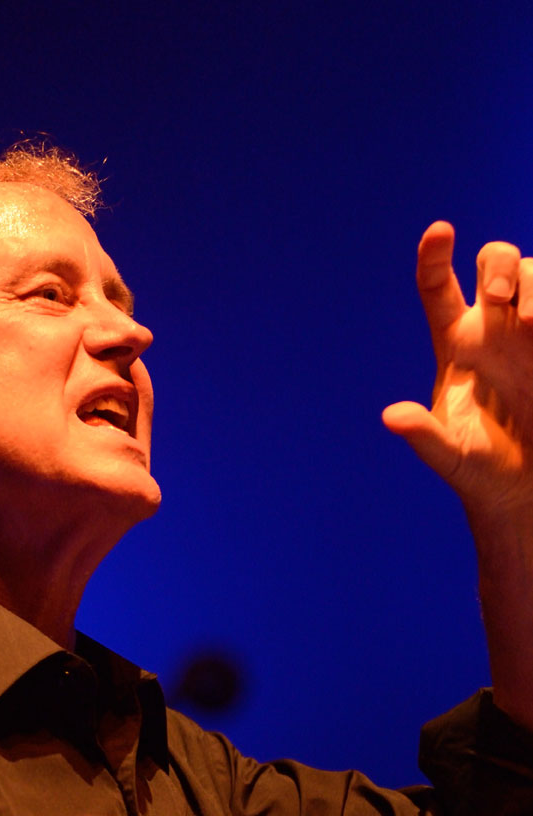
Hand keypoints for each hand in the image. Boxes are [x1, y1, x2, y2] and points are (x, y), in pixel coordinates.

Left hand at [382, 222, 532, 519]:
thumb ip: (424, 436)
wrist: (527, 490)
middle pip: (495, 263)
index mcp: (457, 343)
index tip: (440, 230)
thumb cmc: (482, 472)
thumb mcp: (451, 457)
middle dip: (500, 265)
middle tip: (499, 296)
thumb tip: (392, 417)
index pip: (439, 287)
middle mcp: (496, 326)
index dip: (436, 255)